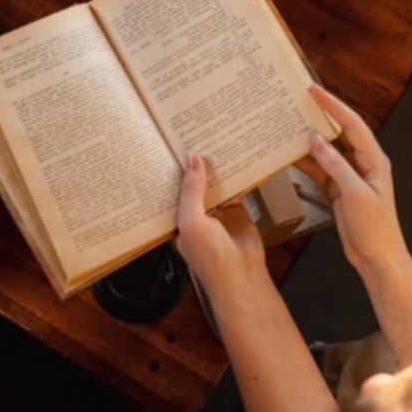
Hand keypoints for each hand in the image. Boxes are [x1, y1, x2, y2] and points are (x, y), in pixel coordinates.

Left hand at [175, 152, 267, 294]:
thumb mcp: (193, 222)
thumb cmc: (211, 260)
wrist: (242, 275)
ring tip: (211, 141)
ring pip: (213, 183)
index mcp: (176, 219)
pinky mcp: (235, 209)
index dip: (170, 170)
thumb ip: (192, 190)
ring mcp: (215, 212)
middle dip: (192, 165)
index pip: (169, 189)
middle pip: (192, 183)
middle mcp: (194, 214)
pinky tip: (235, 159)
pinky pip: (234, 188)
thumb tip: (192, 160)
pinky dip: (236, 175)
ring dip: (213, 168)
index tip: (169, 145)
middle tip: (191, 136)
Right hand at [299, 85, 407, 270]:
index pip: (352, 124)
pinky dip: (306, 163)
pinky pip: (321, 169)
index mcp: (374, 160)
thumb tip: (316, 140)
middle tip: (298, 100)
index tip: (314, 90)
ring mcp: (350, 176)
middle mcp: (363, 164)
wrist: (377, 258)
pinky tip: (290, 155)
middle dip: (321, 116)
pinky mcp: (339, 190)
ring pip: (327, 151)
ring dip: (310, 140)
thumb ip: (336, 165)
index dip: (333, 105)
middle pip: (340, 133)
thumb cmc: (375, 228)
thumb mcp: (355, 194)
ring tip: (288, 124)